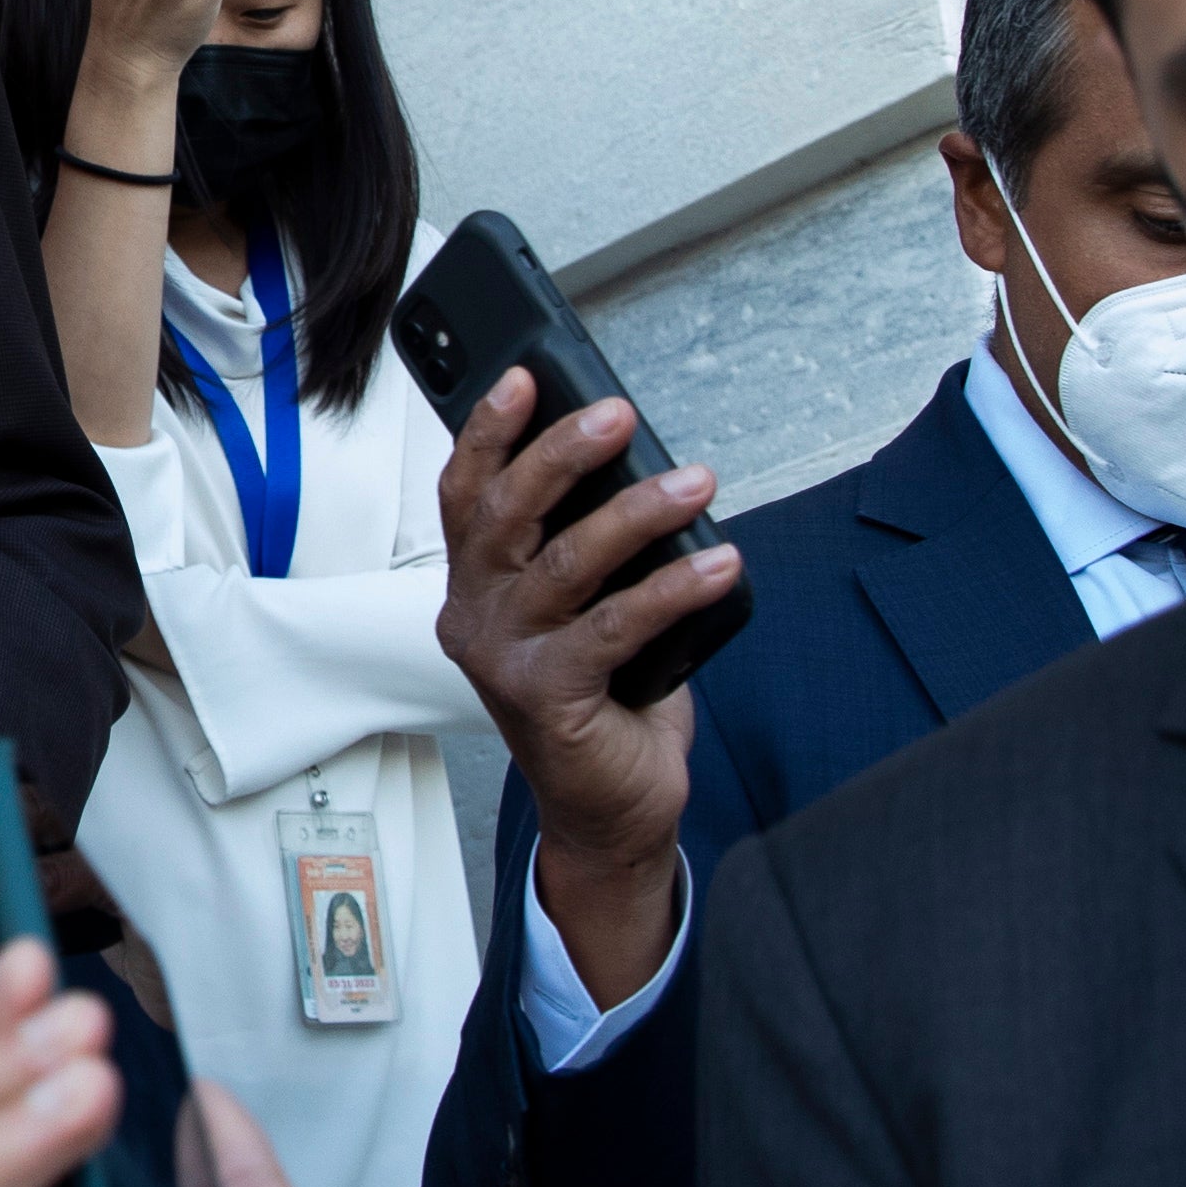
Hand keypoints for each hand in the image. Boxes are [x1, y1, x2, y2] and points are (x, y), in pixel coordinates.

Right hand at [431, 367, 733, 1005]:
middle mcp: (473, 618)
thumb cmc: (604, 698)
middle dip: (560, 453)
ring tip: (696, 480)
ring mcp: (503, 660)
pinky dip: (673, 590)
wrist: (612, 810)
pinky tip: (720, 564)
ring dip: (635, 513)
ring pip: (564, 563)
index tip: (525, 376)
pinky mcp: (548, 698)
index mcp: (473, 587)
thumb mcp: (585, 606)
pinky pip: (614, 627)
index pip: (464, 494)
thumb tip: (637, 466)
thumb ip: (587, 545)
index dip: (490, 431)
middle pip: (504, 515)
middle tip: (618, 413)